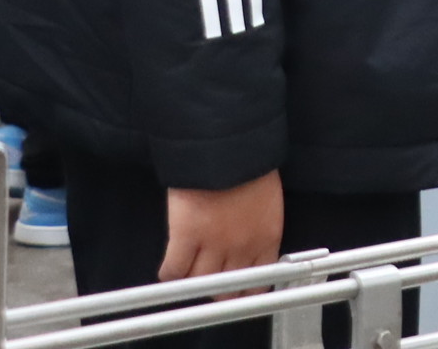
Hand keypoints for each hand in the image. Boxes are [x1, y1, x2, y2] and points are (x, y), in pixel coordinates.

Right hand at [164, 172, 284, 280]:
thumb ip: (259, 227)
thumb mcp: (267, 200)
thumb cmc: (249, 164)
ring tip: (188, 277)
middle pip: (227, 289)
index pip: (259, 281)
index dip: (245, 290)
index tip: (238, 290)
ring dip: (193, 284)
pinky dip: (169, 274)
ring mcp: (213, 244)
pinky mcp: (186, 236)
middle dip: (218, 291)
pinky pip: (174, 270)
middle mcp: (242, 247)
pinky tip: (170, 270)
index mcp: (266, 237)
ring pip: (200, 283)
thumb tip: (249, 245)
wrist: (227, 145)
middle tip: (209, 286)